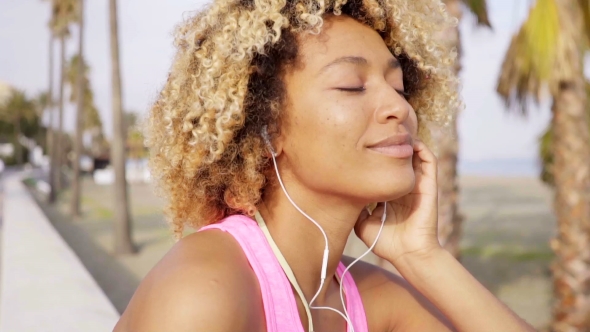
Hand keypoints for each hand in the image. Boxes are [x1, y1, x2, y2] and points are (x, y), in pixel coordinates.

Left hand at [354, 139, 441, 265]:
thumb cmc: (386, 242)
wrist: (408, 254)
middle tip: (373, 130)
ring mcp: (416, 184)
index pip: (381, 167)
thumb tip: (342, 193)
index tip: (357, 144)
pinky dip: (421, 148)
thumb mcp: (362, 223)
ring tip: (392, 132)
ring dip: (405, 141)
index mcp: (389, 192)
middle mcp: (403, 185)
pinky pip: (429, 160)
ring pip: (413, 154)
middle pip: (396, 156)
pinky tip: (409, 142)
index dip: (373, 155)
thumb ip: (354, 208)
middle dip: (387, 143)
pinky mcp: (429, 185)